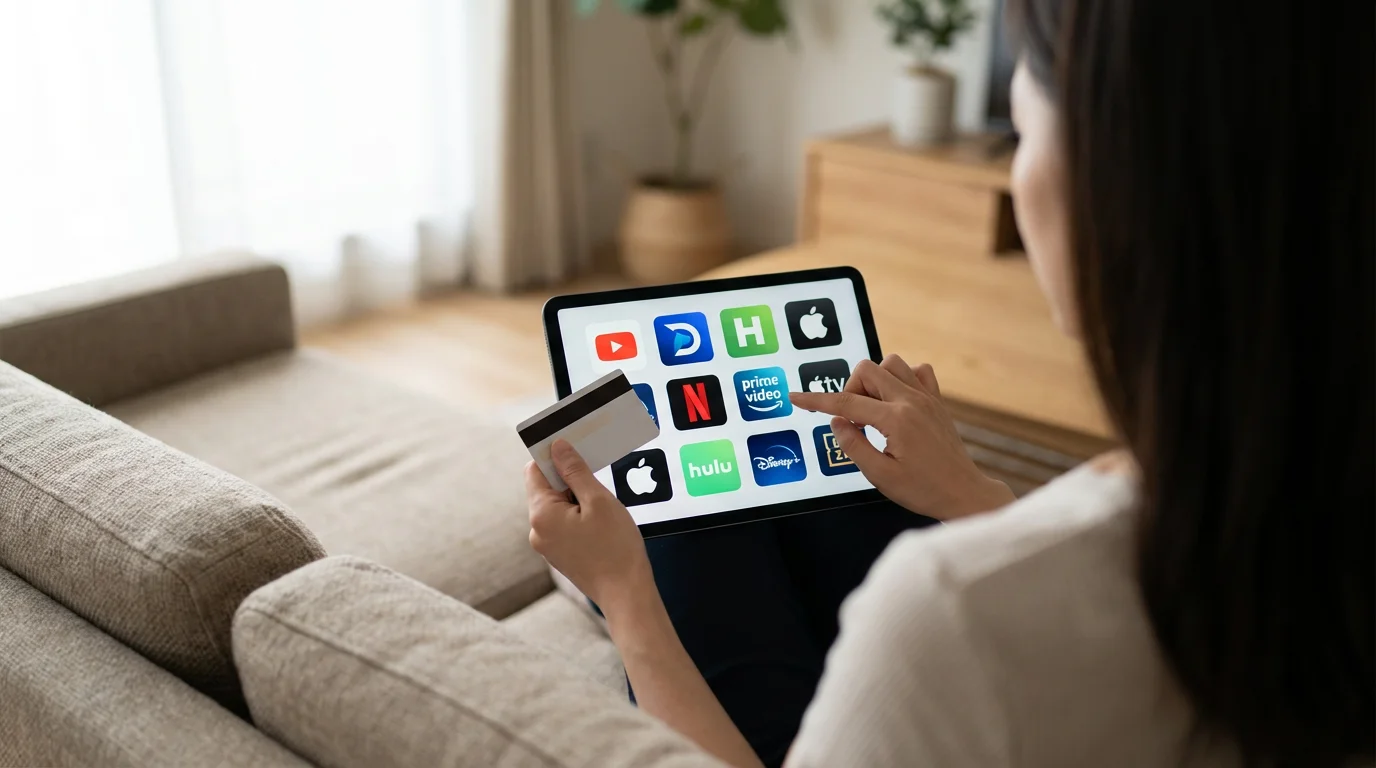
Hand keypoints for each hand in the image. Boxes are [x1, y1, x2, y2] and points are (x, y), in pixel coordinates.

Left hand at [525, 439, 655, 611]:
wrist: (626, 594)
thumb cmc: (615, 548)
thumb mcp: (598, 500)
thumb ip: (575, 471)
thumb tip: (558, 447)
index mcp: (541, 514)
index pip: (535, 470)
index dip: (553, 456)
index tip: (575, 448)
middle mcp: (536, 530)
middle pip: (546, 488)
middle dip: (569, 479)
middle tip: (597, 478)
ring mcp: (546, 544)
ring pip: (557, 506)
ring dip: (576, 498)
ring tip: (602, 506)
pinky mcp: (559, 554)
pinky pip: (563, 523)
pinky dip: (578, 515)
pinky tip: (600, 522)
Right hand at [790, 355, 1015, 519]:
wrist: (963, 493)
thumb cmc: (924, 490)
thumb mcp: (881, 476)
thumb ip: (853, 446)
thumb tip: (836, 422)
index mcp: (896, 420)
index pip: (846, 403)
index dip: (816, 401)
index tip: (795, 397)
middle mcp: (912, 401)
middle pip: (867, 370)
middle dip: (850, 390)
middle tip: (854, 421)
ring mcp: (927, 397)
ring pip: (891, 363)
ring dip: (874, 381)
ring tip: (873, 411)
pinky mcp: (936, 401)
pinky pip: (917, 371)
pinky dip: (901, 379)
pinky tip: (897, 401)